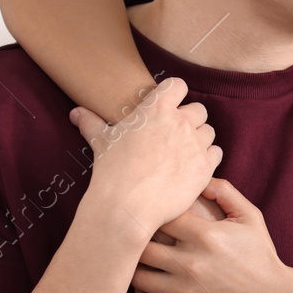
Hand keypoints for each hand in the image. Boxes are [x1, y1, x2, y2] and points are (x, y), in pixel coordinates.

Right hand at [69, 78, 221, 236]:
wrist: (127, 206)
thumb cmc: (112, 171)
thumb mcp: (101, 142)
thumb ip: (91, 123)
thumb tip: (76, 113)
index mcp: (157, 109)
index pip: (178, 86)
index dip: (174, 95)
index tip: (168, 107)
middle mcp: (180, 122)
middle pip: (198, 110)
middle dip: (189, 120)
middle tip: (175, 136)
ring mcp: (195, 144)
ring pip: (208, 132)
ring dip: (199, 139)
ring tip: (183, 153)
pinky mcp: (205, 166)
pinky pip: (216, 152)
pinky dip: (208, 157)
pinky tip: (193, 166)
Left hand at [132, 178, 292, 292]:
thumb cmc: (260, 253)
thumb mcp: (250, 216)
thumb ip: (225, 192)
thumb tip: (198, 178)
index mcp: (205, 236)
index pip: (158, 217)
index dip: (151, 213)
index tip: (152, 213)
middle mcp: (191, 263)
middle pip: (141, 247)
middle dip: (137, 240)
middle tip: (137, 236)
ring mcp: (184, 290)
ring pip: (137, 276)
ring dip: (135, 266)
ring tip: (140, 259)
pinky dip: (142, 291)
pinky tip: (151, 280)